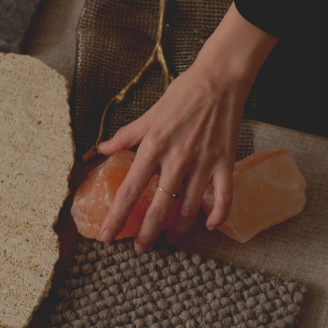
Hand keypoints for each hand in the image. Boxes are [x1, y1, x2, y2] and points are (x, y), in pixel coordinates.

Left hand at [98, 4, 278, 250]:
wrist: (219, 79)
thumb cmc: (183, 93)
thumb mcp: (149, 113)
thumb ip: (126, 135)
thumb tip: (102, 149)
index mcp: (154, 146)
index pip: (129, 189)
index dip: (117, 216)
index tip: (108, 235)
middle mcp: (177, 159)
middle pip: (158, 207)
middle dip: (147, 233)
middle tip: (140, 248)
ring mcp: (203, 163)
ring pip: (189, 208)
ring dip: (178, 229)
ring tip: (169, 238)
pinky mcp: (225, 163)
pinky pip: (224, 198)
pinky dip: (218, 216)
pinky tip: (210, 226)